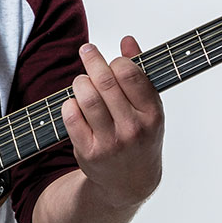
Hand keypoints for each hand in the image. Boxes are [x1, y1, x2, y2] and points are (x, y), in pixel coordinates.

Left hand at [61, 36, 163, 208]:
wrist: (130, 182)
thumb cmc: (140, 137)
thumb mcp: (148, 108)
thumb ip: (139, 73)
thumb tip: (127, 40)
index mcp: (152, 115)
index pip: (130, 75)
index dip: (117, 61)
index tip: (112, 60)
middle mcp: (132, 129)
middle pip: (105, 82)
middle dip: (92, 60)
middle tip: (86, 50)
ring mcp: (110, 142)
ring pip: (86, 98)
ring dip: (80, 82)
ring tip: (82, 81)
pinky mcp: (88, 152)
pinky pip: (71, 118)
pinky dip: (69, 104)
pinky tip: (74, 102)